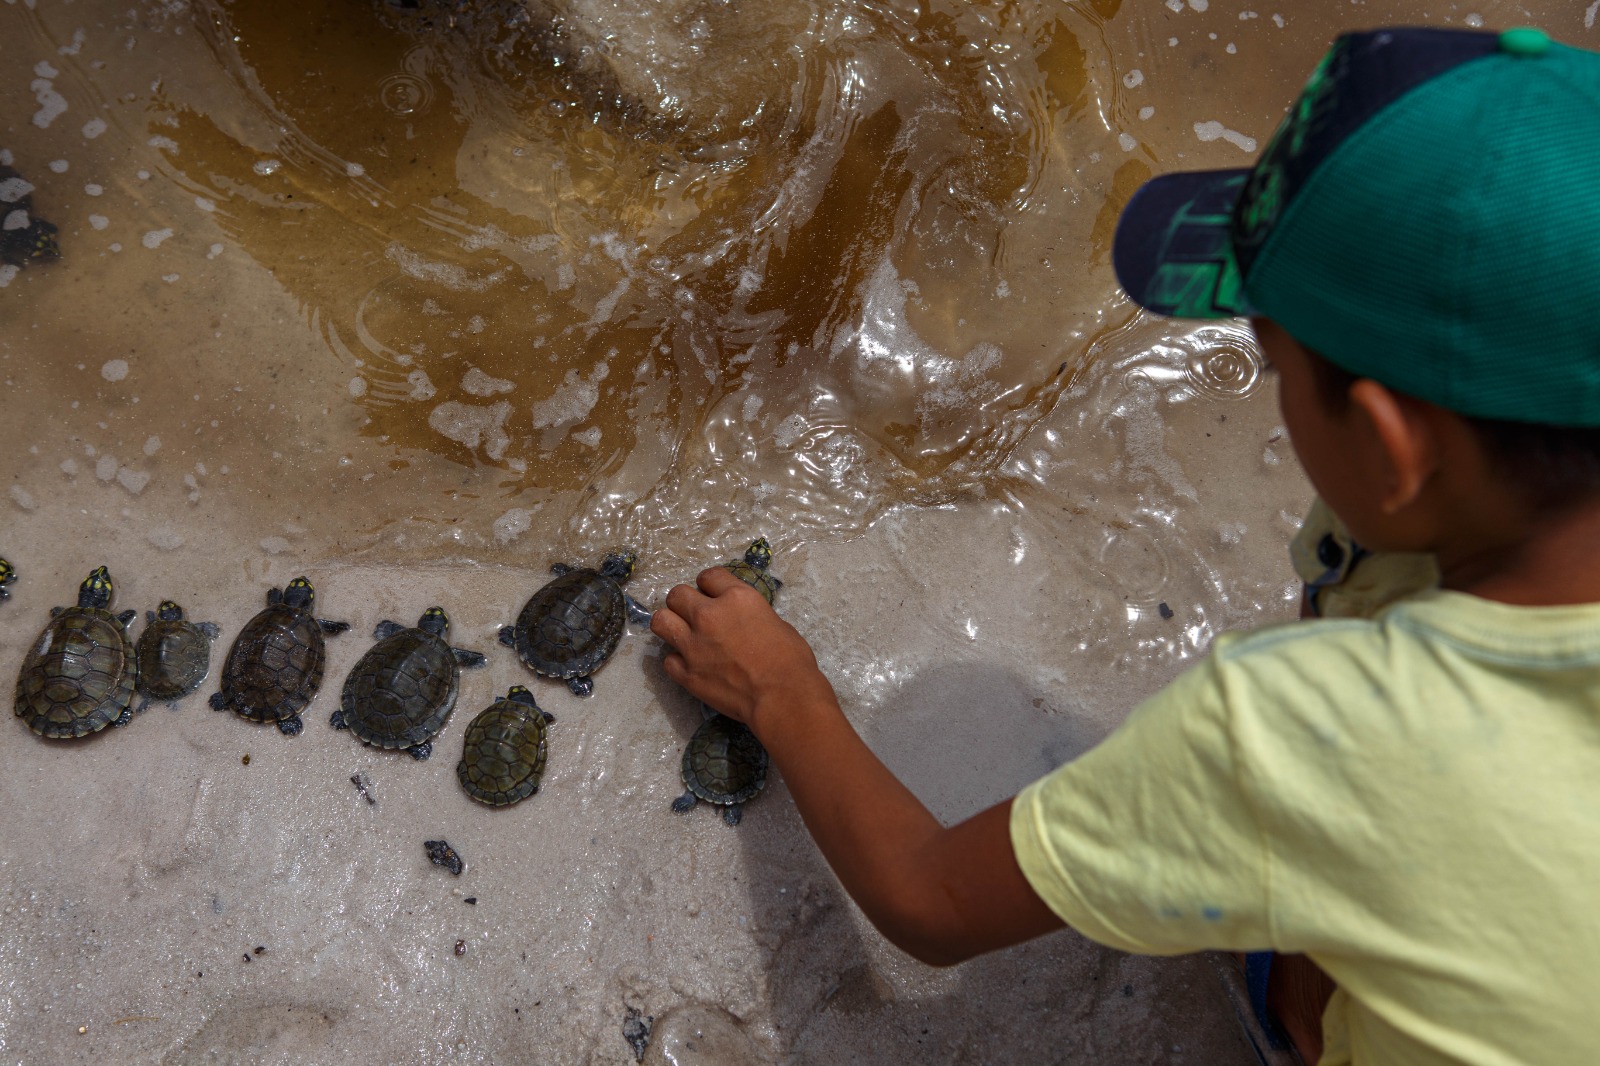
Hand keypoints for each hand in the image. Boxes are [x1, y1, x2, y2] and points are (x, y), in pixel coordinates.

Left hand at [650, 566, 831, 731]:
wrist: (782, 696)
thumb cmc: (790, 660)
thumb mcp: (774, 621)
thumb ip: (747, 614)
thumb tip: (739, 620)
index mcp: (736, 597)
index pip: (708, 576)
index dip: (710, 586)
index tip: (712, 595)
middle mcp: (709, 615)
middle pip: (677, 594)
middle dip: (685, 602)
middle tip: (695, 616)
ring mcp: (694, 645)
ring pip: (661, 621)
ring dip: (671, 625)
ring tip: (682, 635)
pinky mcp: (687, 673)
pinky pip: (668, 659)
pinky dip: (677, 661)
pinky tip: (690, 665)